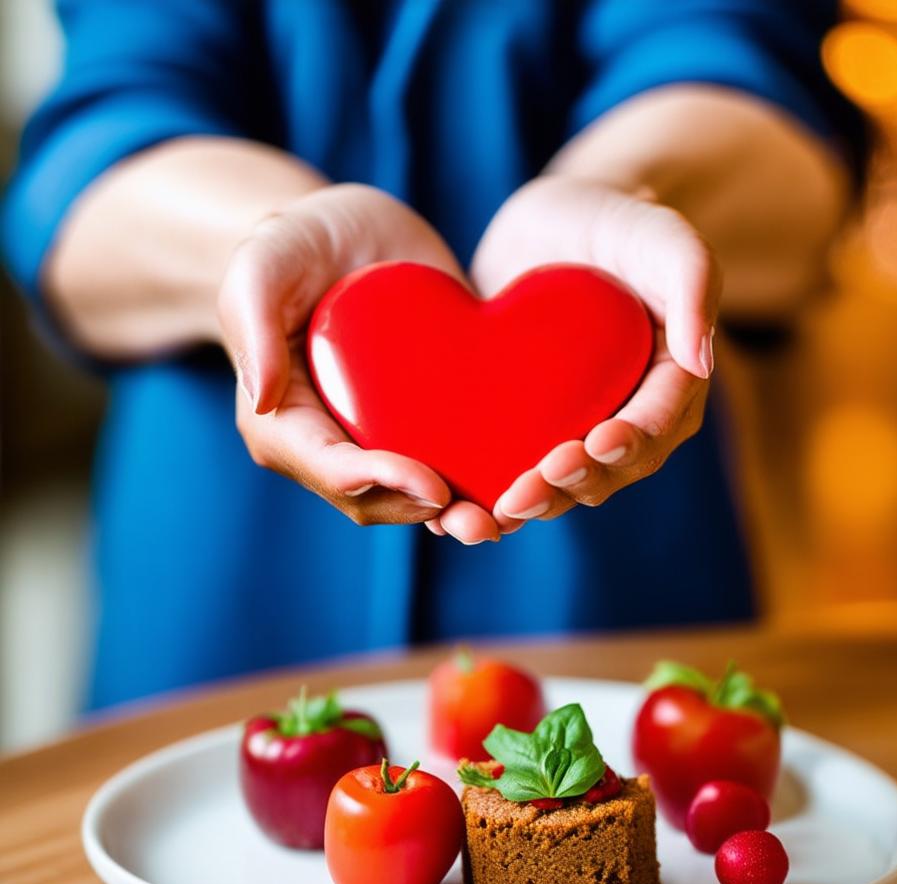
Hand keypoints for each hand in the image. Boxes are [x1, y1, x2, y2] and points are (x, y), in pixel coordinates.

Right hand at [218, 184, 500, 541]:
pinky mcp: (426, 419)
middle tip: (483, 521)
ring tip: (505, 518)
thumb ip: (253, 325)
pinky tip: (523, 483)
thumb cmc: (292, 244)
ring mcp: (381, 435)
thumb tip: (261, 402)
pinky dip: (481, 479)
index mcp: (285, 421)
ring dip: (460, 514)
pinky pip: (451, 461)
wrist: (350, 229)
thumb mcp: (262, 266)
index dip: (381, 483)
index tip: (432, 485)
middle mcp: (333, 441)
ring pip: (416, 494)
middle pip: (377, 499)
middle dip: (427, 512)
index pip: (331, 468)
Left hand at [470, 176, 719, 531]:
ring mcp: (580, 425)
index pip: (660, 422)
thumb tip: (703, 361)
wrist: (552, 221)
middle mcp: (630, 414)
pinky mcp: (532, 427)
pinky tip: (462, 514)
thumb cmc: (617, 222)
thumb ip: (694, 281)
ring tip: (501, 508)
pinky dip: (494, 496)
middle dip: (575, 483)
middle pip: (611, 468)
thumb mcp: (661, 234)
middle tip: (532, 486)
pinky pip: (518, 470)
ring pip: (564, 482)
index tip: (599, 443)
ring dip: (536, 502)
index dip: (632, 441)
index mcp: (671, 380)